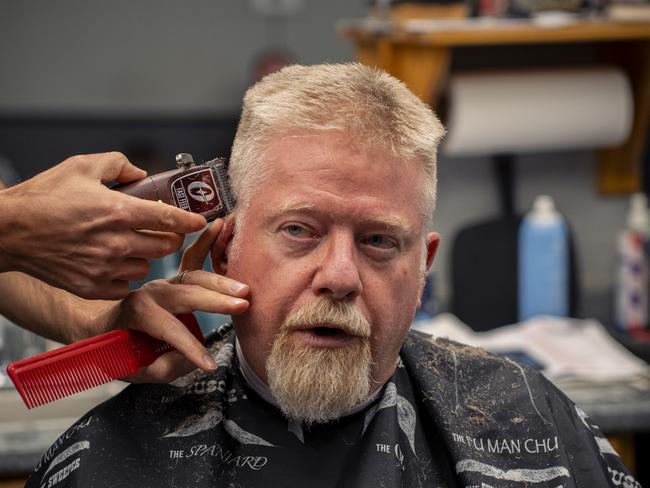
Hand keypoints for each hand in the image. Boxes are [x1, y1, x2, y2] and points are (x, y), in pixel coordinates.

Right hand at [0, 152, 206, 298]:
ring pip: (147, 266)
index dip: (191, 221)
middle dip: (169, 236)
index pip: (171, 219)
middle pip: (166, 246)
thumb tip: (142, 175)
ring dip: (145, 256)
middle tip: (160, 229)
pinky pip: (126, 285)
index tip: (199, 221)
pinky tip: (112, 262)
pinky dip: (125, 275)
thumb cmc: (44, 197)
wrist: (8, 230)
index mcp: (118, 211)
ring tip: (128, 244)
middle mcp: (116, 242)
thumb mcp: (82, 166)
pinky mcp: (93, 287)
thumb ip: (119, 165)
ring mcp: (105, 268)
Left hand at [113, 216, 247, 382]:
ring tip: (244, 289)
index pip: (169, 330)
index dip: (191, 348)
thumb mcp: (132, 368)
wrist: (100, 324)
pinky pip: (193, 257)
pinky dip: (208, 241)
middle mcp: (153, 293)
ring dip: (221, 281)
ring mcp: (165, 282)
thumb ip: (162, 367)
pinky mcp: (176, 279)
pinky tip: (222, 227)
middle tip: (242, 305)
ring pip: (195, 276)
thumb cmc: (116, 348)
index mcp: (138, 314)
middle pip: (187, 295)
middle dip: (215, 300)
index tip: (210, 364)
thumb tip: (191, 359)